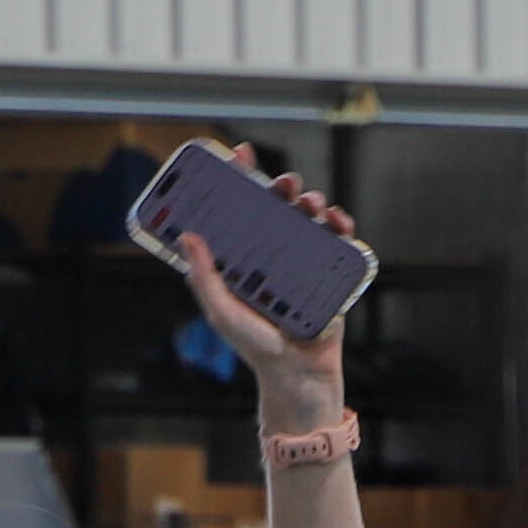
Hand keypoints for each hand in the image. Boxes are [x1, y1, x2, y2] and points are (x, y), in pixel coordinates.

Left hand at [171, 172, 361, 413]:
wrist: (297, 373)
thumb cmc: (254, 345)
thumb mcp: (222, 310)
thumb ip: (204, 277)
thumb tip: (188, 237)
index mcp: (242, 255)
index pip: (239, 208)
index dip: (238, 178)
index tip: (238, 153)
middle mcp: (271, 252)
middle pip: (277, 207)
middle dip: (282, 187)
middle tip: (285, 182)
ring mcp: (302, 259)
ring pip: (308, 218)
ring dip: (312, 202)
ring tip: (311, 204)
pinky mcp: (330, 272)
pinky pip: (338, 241)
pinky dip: (340, 225)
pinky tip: (338, 221)